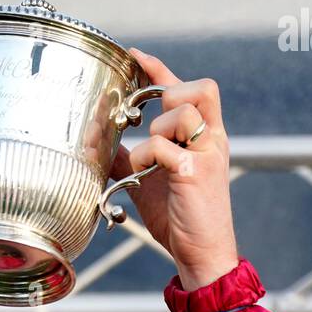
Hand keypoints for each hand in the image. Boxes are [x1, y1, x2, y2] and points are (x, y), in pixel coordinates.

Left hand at [110, 51, 237, 290]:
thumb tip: (98, 143)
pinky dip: (145, 156)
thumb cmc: (180, 218)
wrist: (202, 254)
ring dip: (155, 130)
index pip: (188, 88)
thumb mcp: (147, 182)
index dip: (160, 70)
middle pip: (200, 88)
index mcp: (206, 137)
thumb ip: (128, 158)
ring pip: (182, 111)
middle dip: (168, 97)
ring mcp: (207, 154)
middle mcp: (213, 140)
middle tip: (147, 122)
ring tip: (145, 161)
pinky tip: (140, 174)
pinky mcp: (196, 173)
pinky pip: (164, 146)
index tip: (134, 57)